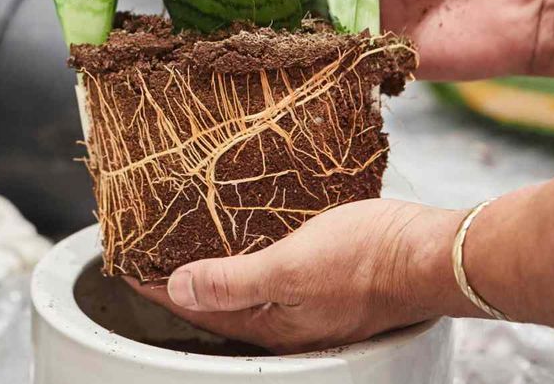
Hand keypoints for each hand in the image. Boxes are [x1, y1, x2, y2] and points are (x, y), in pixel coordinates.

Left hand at [129, 199, 468, 354]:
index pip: (198, 307)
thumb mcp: (290, 269)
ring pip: (247, 284)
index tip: (128, 263)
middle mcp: (285, 319)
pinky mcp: (327, 275)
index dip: (159, 285)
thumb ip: (233, 281)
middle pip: (219, 301)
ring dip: (217, 263)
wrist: (425, 252)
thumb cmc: (365, 259)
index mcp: (270, 324)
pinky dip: (253, 251)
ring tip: (193, 234)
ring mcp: (308, 299)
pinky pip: (275, 268)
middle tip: (154, 247)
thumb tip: (177, 289)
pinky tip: (255, 229)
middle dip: (183, 277)